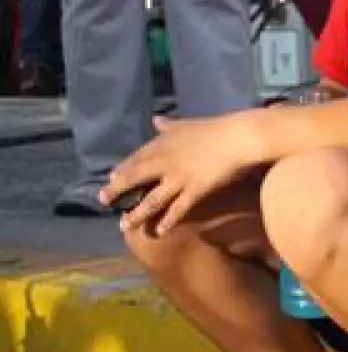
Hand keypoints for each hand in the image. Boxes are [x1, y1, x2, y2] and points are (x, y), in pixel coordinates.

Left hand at [101, 113, 264, 234]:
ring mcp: (178, 178)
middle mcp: (164, 162)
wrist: (238, 138)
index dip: (122, 170)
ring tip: (124, 226)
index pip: (136, 158)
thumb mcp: (187, 123)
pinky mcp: (194, 190)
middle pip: (135, 179)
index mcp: (162, 145)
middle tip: (103, 201)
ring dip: (137, 214)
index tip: (111, 178)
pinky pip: (177, 209)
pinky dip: (167, 221)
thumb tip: (155, 120)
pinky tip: (159, 231)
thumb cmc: (214, 129)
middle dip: (117, 191)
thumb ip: (169, 125)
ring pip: (151, 199)